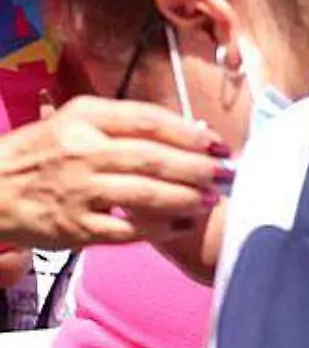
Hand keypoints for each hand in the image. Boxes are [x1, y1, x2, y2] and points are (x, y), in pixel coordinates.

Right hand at [0, 98, 227, 249]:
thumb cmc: (43, 152)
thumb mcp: (76, 121)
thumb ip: (127, 124)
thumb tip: (192, 133)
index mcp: (85, 118)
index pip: (148, 121)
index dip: (189, 133)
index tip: (218, 143)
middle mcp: (81, 151)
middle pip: (152, 158)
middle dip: (197, 167)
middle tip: (226, 174)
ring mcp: (77, 191)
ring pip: (144, 194)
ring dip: (185, 197)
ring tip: (211, 198)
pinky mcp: (74, 227)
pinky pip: (126, 229)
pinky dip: (159, 228)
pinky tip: (182, 224)